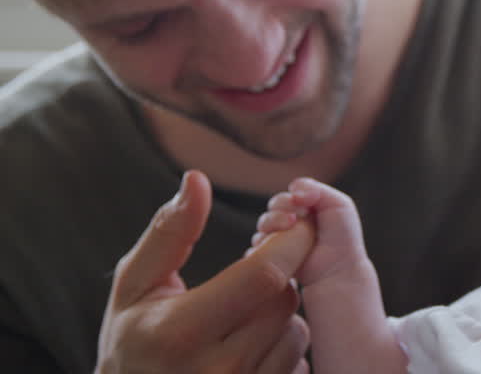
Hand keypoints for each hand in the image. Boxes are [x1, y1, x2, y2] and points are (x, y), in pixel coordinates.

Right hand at [96, 171, 313, 373]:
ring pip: (296, 332)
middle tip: (250, 277)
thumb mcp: (136, 286)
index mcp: (181, 330)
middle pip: (284, 300)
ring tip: (242, 317)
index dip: (290, 242)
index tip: (294, 224)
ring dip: (281, 315)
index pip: (264, 275)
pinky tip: (248, 348)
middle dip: (278, 277)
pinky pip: (296, 365)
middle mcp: (216, 368)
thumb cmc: (131, 341)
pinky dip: (282, 348)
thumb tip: (197, 179)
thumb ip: (170, 232)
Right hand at [253, 177, 366, 287]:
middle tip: (292, 221)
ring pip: (263, 228)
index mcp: (304, 210)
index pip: (285, 198)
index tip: (303, 203)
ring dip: (271, 227)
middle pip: (271, 211)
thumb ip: (315, 188)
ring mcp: (280, 242)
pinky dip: (263, 248)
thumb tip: (292, 187)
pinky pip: (256, 250)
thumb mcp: (338, 203)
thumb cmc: (342, 236)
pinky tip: (277, 250)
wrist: (338, 268)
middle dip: (278, 213)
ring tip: (287, 233)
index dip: (289, 199)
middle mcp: (290, 224)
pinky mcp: (272, 260)